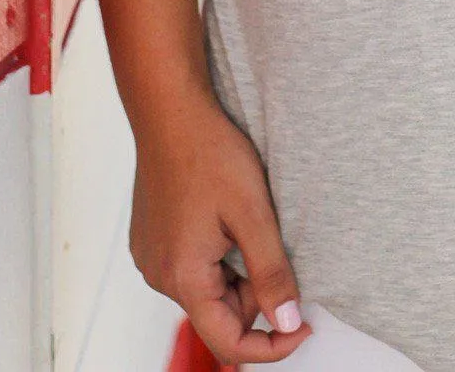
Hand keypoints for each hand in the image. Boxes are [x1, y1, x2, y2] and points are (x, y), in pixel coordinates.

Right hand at [128, 80, 313, 361]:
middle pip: (218, 314)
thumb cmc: (210, 153)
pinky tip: (222, 216)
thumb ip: (272, 274)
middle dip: (254, 294)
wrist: (170, 109)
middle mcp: (159, 276)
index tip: (304, 324)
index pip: (230, 344)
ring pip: (206, 289)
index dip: (272, 345)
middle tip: (274, 244)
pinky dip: (215, 255)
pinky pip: (189, 266)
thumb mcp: (254, 213)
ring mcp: (150, 257)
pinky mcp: (150, 239)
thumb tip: (287, 324)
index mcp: (183, 277)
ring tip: (245, 222)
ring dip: (235, 272)